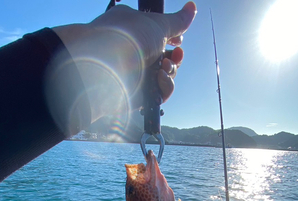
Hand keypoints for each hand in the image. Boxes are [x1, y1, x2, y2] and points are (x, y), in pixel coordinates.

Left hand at [52, 2, 195, 122]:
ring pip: (165, 77)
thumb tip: (192, 8)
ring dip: (171, 71)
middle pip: (166, 59)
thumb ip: (177, 21)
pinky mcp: (139, 96)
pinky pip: (160, 94)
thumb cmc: (127, 38)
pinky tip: (160, 78)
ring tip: (164, 66)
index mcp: (134, 31)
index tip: (178, 40)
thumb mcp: (157, 24)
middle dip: (175, 57)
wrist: (105, 66)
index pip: (158, 37)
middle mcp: (134, 54)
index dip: (173, 40)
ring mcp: (136, 76)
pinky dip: (165, 86)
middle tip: (176, 54)